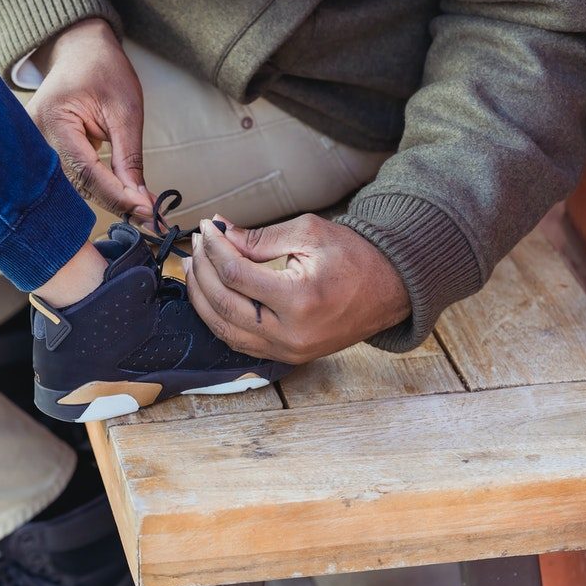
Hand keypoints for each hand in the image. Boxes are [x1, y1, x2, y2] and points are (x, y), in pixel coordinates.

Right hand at [28, 18, 154, 218]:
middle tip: (150, 215)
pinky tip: (122, 194)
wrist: (80, 51)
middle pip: (77, 184)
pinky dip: (98, 187)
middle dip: (115, 201)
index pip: (86, 171)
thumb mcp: (125, 110)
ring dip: (108, 197)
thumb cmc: (102, 70)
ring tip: (141, 206)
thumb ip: (129, 158)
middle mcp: (35, 138)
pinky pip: (70, 178)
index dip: (117, 195)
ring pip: (73, 186)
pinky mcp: (43, 152)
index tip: (146, 210)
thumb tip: (140, 201)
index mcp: (53, 120)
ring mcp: (35, 146)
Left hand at [184, 214, 410, 363]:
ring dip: (202, 299)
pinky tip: (209, 296)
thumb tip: (222, 235)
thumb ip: (261, 238)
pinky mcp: (287, 357)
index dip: (215, 249)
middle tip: (197, 245)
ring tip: (195, 268)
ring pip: (225, 330)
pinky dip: (218, 320)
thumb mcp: (309, 234)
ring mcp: (288, 350)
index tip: (208, 228)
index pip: (236, 275)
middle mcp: (291, 333)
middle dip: (203, 272)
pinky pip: (240, 343)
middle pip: (224, 304)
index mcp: (300, 299)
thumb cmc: (355, 257)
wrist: (390, 289)